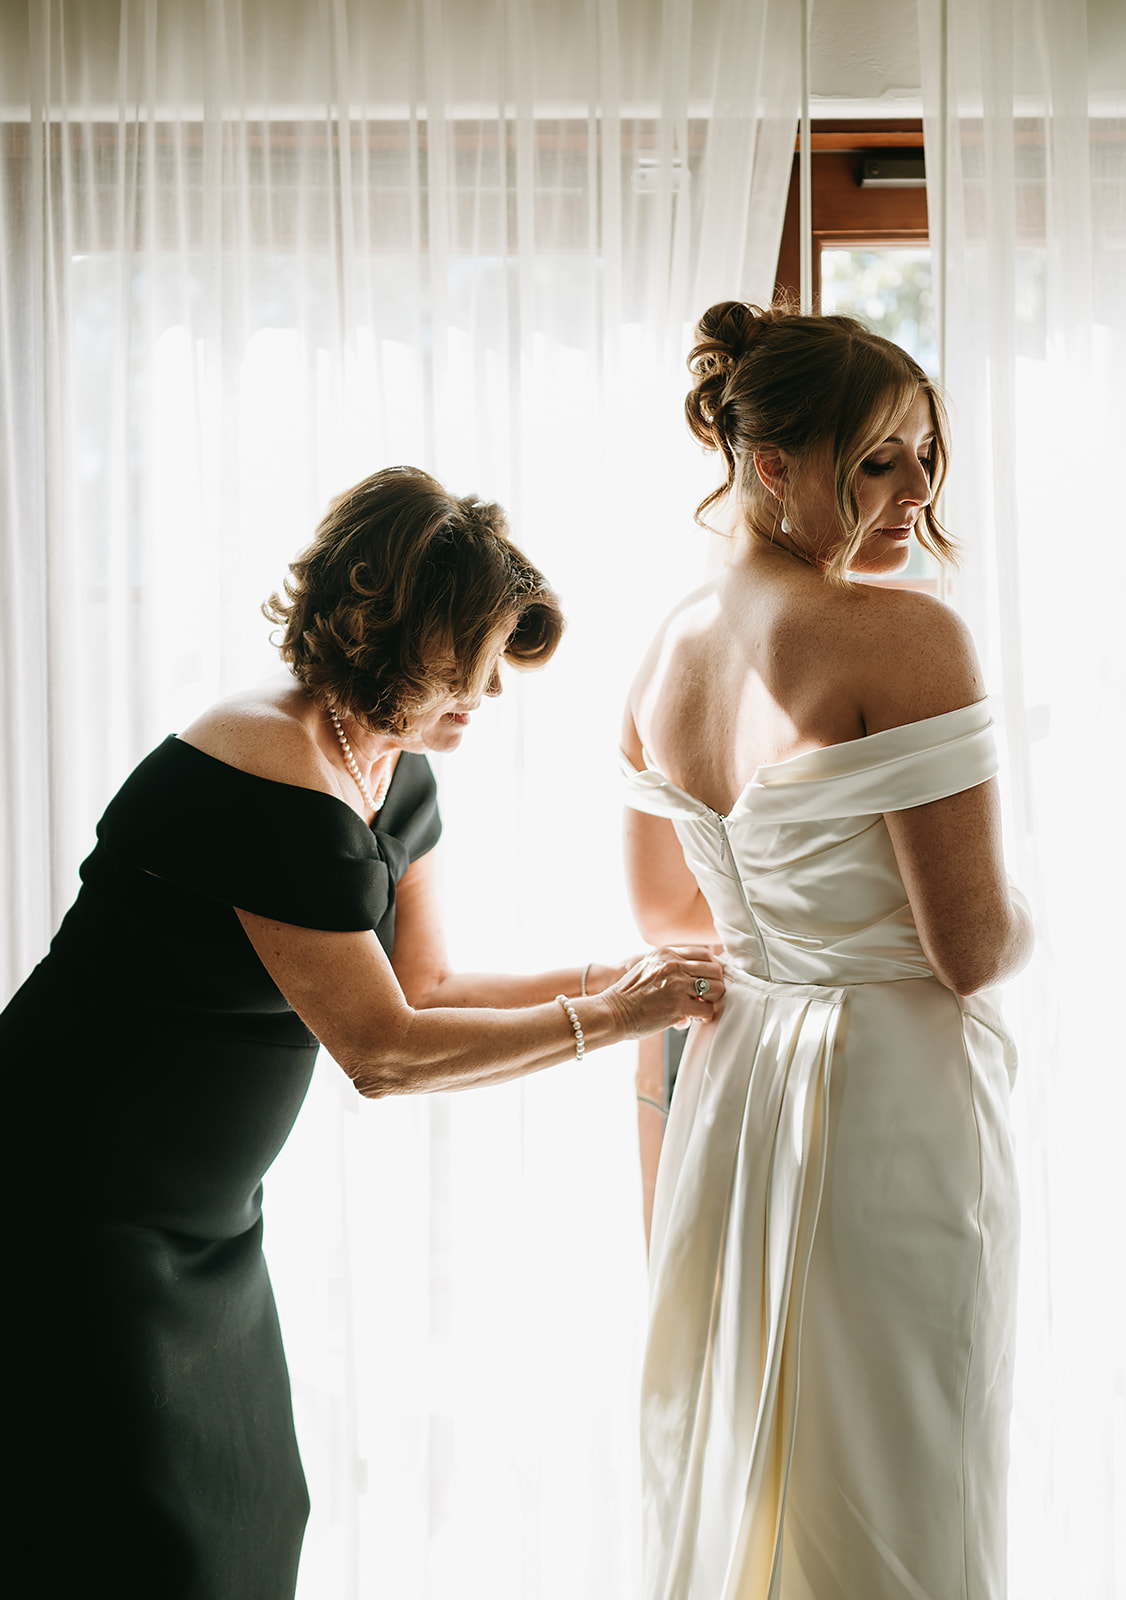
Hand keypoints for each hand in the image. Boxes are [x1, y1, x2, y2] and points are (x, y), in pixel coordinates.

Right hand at [600, 946, 724, 1039]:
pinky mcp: (678, 1005)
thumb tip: (694, 979)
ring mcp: (676, 984)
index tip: (708, 980)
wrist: (612, 1012)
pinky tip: (695, 1018)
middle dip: (715, 985)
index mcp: (666, 953)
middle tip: (706, 997)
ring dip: (712, 1001)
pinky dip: (705, 1016)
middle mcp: (673, 965)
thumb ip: (669, 967)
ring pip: (716, 989)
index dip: (711, 969)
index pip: (704, 954)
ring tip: (700, 1007)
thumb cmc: (628, 996)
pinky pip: (707, 1010)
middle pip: (715, 970)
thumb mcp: (647, 968)